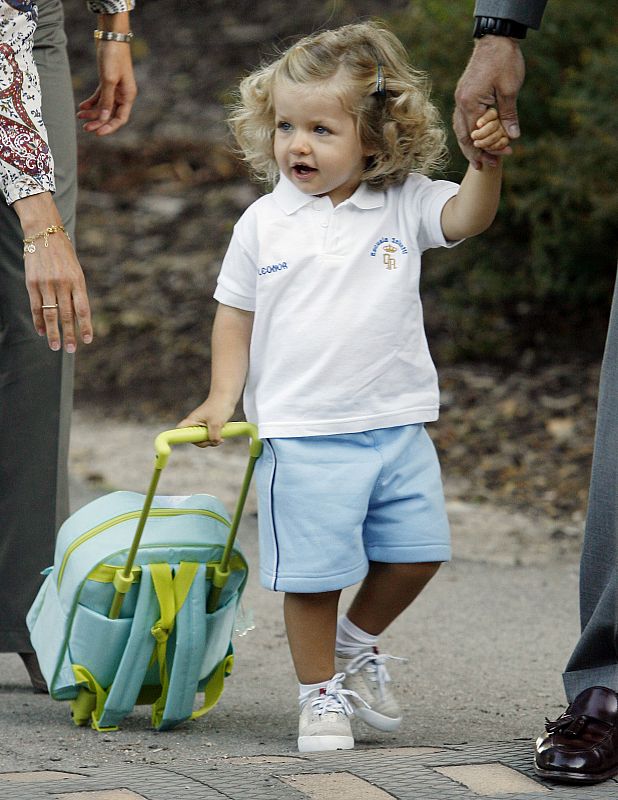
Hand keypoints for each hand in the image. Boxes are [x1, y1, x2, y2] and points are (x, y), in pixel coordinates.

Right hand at [14, 193, 92, 352]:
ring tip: (55, 347)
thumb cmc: (64, 255)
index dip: (86, 326)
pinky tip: (42, 332)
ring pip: (50, 314)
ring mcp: (46, 284)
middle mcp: (63, 283)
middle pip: (67, 315)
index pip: (83, 309)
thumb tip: (77, 316)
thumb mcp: (76, 271)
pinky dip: (38, 321)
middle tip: (71, 350)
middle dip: (69, 334)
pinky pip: (35, 307)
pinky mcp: (32, 283)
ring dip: (53, 332)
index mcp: (77, 281)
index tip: (88, 340)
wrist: (44, 232)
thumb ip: (76, 292)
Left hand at [77, 41, 136, 135]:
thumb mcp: (108, 80)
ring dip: (92, 113)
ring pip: (104, 106)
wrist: (111, 36)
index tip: (97, 132)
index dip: (109, 127)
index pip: (120, 119)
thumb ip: (106, 100)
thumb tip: (103, 118)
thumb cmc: (113, 56)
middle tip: (85, 127)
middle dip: (98, 121)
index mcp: (128, 96)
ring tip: (79, 116)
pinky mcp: (107, 81)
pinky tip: (82, 106)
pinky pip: (99, 97)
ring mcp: (115, 88)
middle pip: (110, 114)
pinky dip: (91, 102)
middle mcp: (123, 94)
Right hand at [177, 397, 235, 447]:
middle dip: (204, 442)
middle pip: (194, 439)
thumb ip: (213, 436)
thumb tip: (214, 442)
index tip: (193, 439)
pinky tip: (223, 435)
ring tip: (221, 436)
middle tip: (214, 440)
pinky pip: (210, 436)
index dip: (182, 437)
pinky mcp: (209, 426)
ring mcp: (202, 425)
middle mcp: (195, 424)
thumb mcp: (216, 424)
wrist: (226, 397)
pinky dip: (216, 437)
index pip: (179, 430)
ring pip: (204, 439)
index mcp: (192, 421)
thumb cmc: (219, 407)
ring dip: (212, 440)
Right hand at [454, 36, 524, 166]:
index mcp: (471, 103)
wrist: (495, 39)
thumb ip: (508, 114)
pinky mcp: (464, 95)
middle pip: (464, 136)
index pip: (477, 135)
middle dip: (475, 153)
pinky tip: (475, 139)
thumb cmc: (504, 61)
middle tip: (485, 167)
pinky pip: (462, 120)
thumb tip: (512, 136)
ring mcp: (461, 99)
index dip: (489, 148)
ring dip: (469, 146)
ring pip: (461, 130)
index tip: (503, 155)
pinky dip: (468, 132)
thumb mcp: (510, 89)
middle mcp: (461, 103)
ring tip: (478, 159)